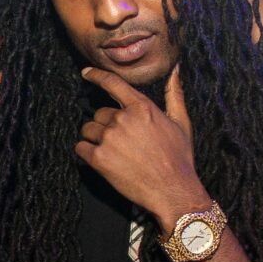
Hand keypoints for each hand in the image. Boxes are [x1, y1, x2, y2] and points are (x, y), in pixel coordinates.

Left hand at [74, 67, 205, 222]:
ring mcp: (109, 138)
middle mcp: (123, 119)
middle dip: (106, 125)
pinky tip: (101, 161)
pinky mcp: (99, 158)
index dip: (96, 76)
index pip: (112, 83)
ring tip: (114, 153)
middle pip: (99, 113)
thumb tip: (175, 70)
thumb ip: (174, 94)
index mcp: (142, 107)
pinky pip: (80, 148)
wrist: (173, 191)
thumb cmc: (179, 158)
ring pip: (88, 130)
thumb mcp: (181, 123)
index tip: (85, 73)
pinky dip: (86, 153)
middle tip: (122, 143)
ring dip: (95, 138)